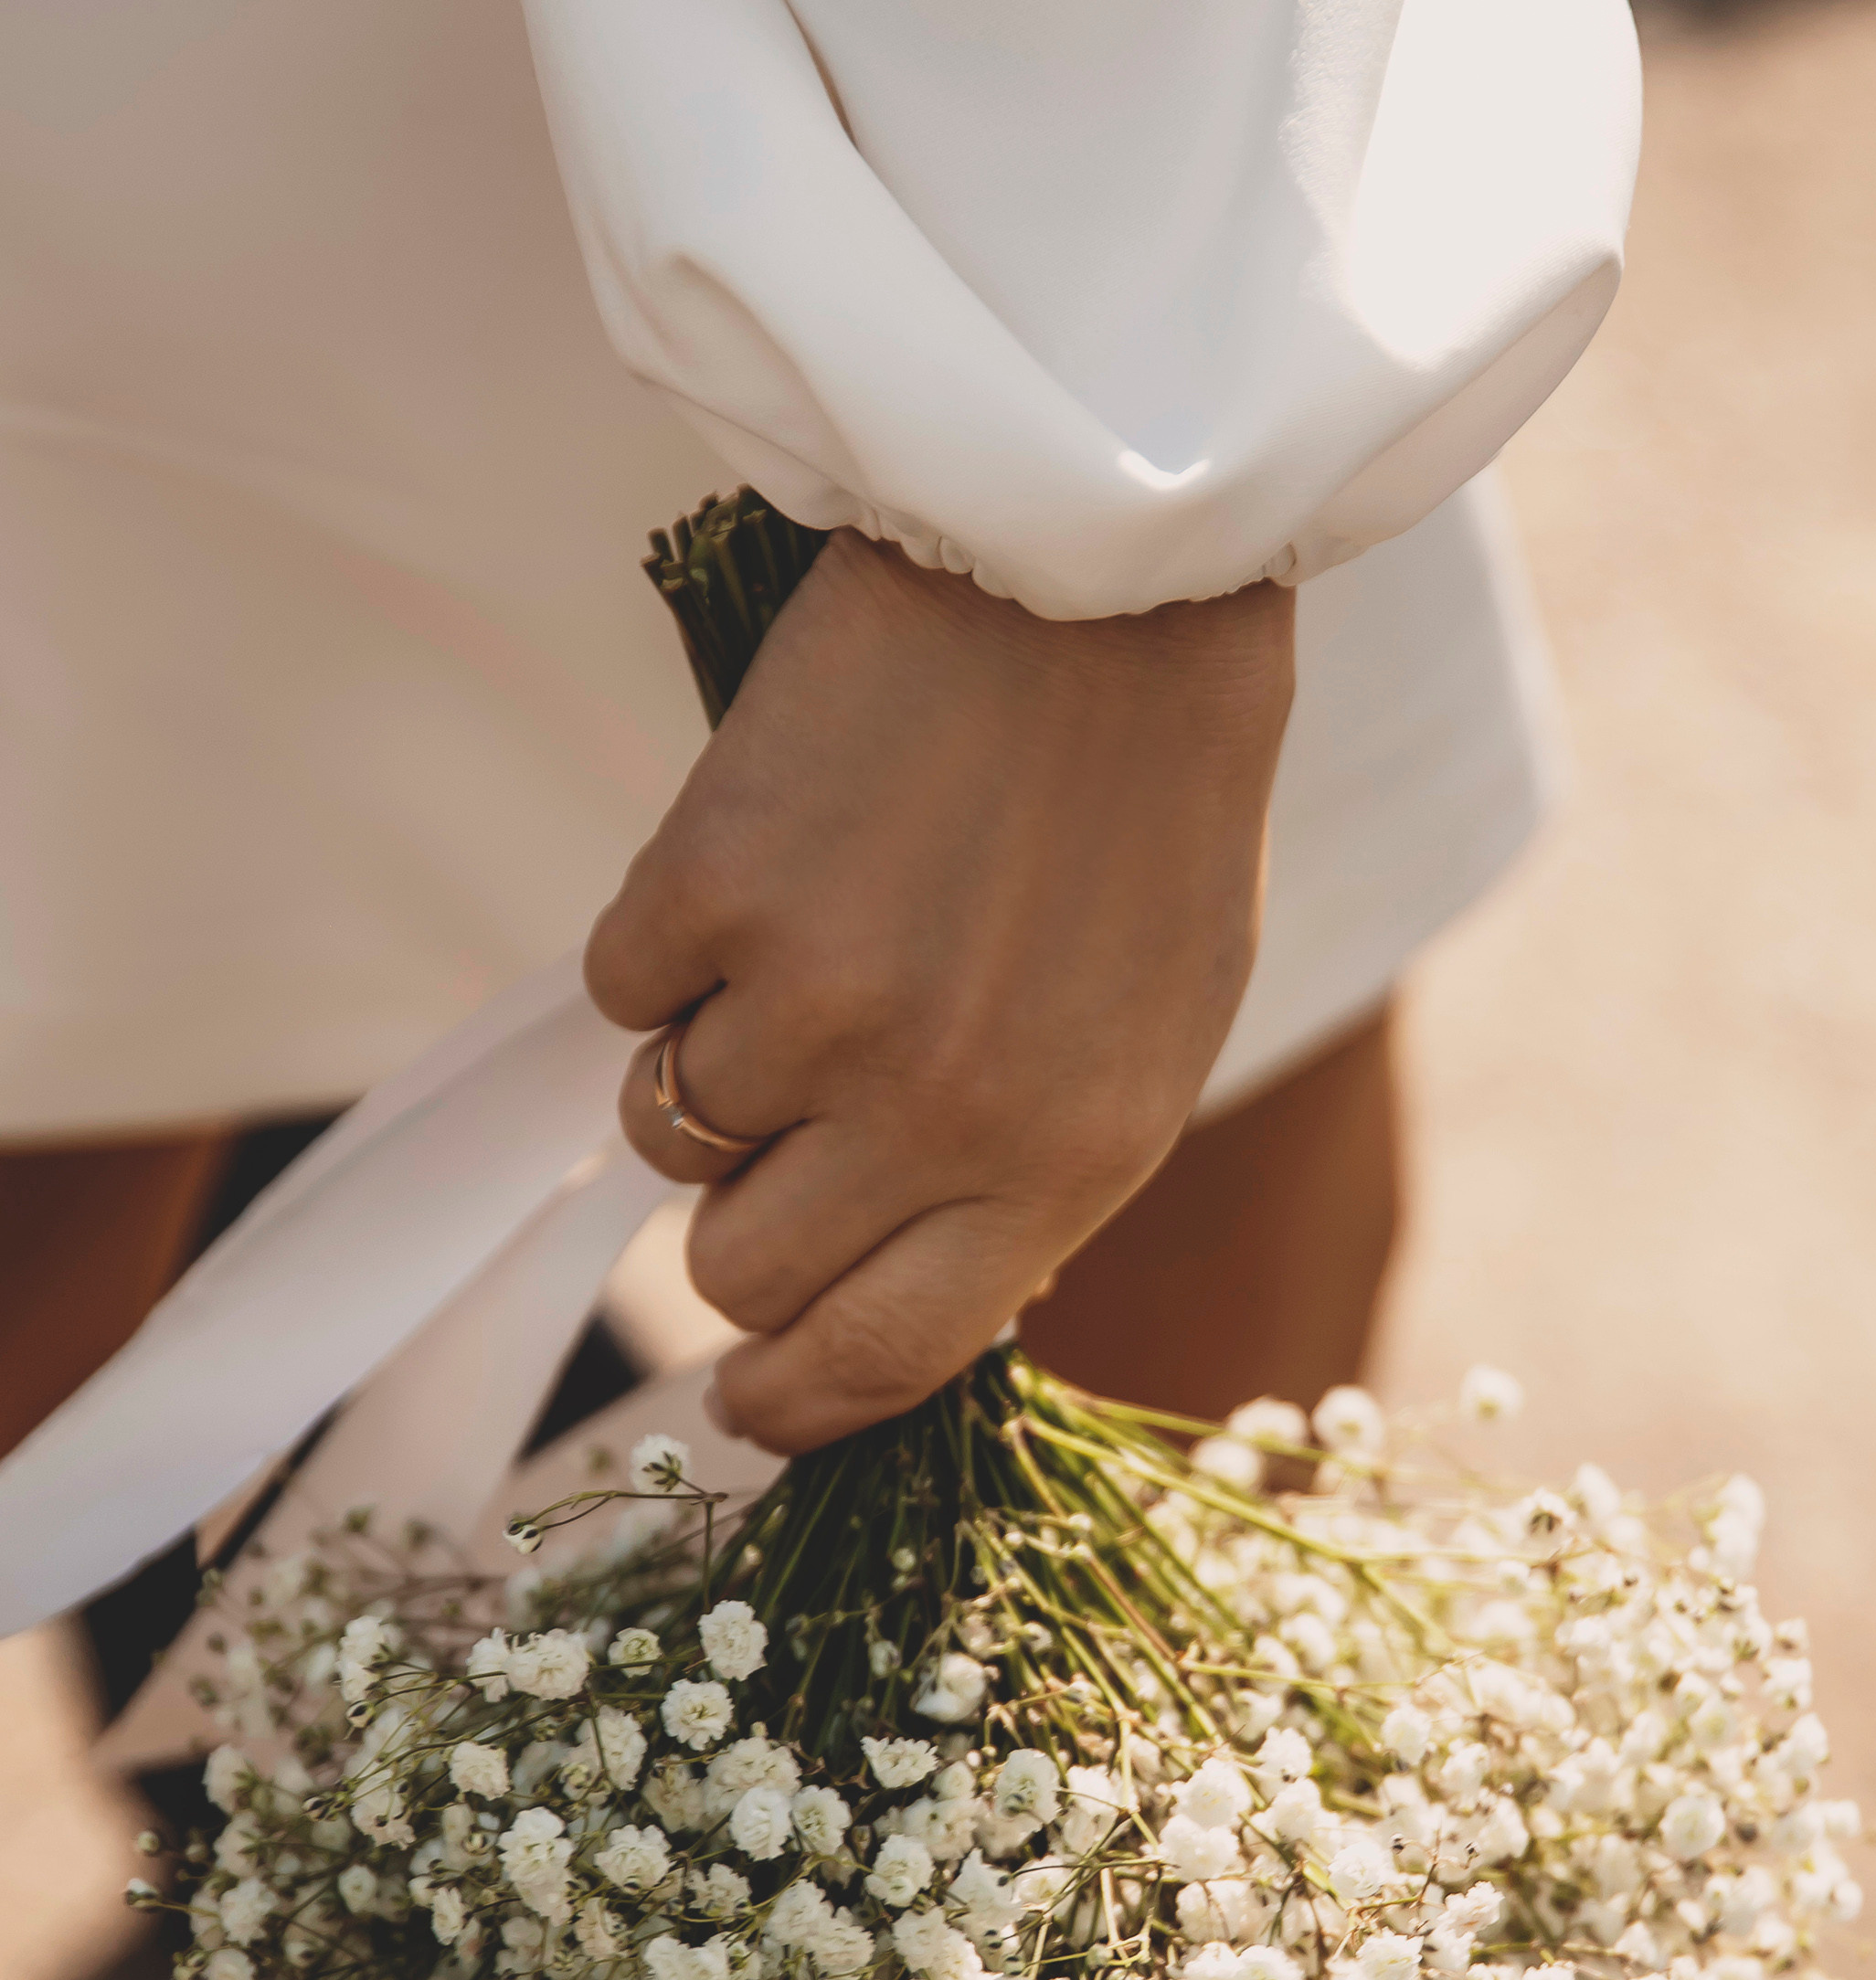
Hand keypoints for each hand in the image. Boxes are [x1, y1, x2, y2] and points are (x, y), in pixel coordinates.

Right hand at [587, 532, 1294, 1451]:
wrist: (1106, 574)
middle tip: (771, 1133)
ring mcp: (818, 1004)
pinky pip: (624, 993)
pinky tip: (769, 856)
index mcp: (1063, 1165)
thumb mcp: (1147, 1037)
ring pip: (667, 1135)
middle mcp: (938, 1113)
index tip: (737, 1403)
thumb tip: (902, 1299)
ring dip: (709, 1062)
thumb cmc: (1142, 809)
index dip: (787, 1405)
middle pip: (738, 1275)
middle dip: (735, 1225)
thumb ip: (1030, 1181)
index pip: (880, 1362)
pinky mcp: (715, 887)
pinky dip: (669, 944)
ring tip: (803, 943)